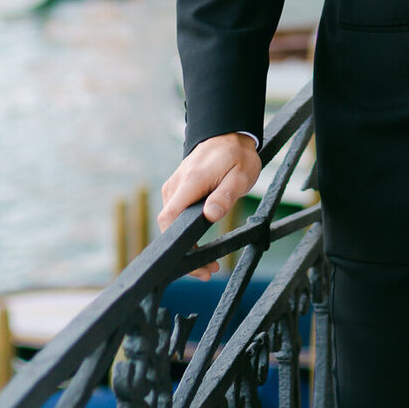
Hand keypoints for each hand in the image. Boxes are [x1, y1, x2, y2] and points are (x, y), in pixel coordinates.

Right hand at [158, 132, 261, 280]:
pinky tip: (200, 244)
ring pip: (170, 223)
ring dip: (186, 244)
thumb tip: (210, 215)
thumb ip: (225, 196)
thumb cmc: (236, 156)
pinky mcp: (176, 190)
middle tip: (208, 271)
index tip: (196, 262)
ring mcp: (173, 188)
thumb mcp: (240, 176)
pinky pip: (175, 215)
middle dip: (184, 253)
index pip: (169, 218)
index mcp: (190, 182)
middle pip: (168, 226)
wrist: (228, 136)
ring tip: (208, 263)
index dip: (178, 244)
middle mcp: (175, 185)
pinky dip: (184, 232)